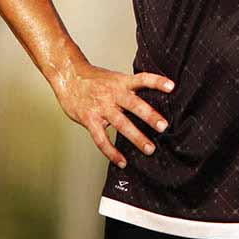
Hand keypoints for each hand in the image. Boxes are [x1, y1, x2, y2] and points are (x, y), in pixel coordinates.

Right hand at [55, 64, 174, 167]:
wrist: (67, 77)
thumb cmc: (94, 79)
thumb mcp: (115, 78)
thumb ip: (130, 88)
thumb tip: (152, 97)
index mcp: (121, 82)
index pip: (142, 79)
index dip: (157, 82)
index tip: (171, 86)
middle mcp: (113, 94)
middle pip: (134, 104)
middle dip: (149, 116)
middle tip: (163, 126)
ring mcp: (101, 108)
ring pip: (121, 124)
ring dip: (136, 137)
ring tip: (150, 149)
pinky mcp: (89, 120)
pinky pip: (101, 139)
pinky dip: (111, 152)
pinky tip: (122, 161)